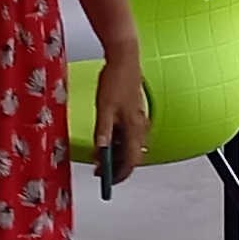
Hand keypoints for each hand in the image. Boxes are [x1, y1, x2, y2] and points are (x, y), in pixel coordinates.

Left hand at [93, 43, 150, 186]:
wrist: (124, 57)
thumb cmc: (116, 79)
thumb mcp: (104, 108)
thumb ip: (103, 131)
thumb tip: (101, 151)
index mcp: (135, 127)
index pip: (131, 161)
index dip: (120, 174)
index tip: (108, 182)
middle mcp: (140, 126)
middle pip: (131, 155)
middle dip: (116, 165)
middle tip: (100, 170)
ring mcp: (138, 119)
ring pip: (129, 144)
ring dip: (115, 153)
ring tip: (99, 155)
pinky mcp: (133, 112)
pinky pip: (127, 134)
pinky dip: (116, 141)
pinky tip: (105, 138)